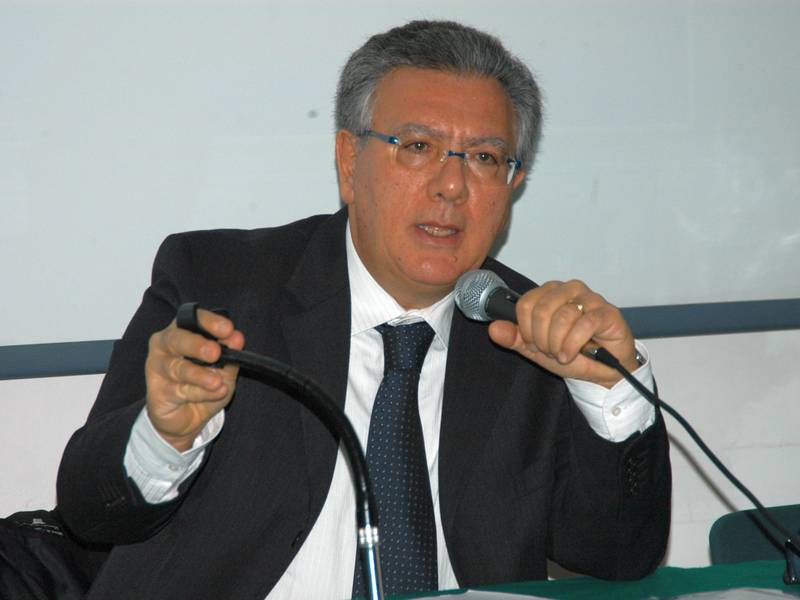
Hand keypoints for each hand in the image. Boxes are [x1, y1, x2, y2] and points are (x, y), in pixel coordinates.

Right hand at [145, 309, 244, 450]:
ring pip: (178, 368)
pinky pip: (180, 390)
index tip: (228, 329)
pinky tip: (214, 392)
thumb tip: (236, 338)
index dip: (210, 321)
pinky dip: (200, 393)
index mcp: (184, 331)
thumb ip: (230, 354)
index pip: (193, 318)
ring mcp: (157, 367)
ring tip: (217, 382)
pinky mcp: (156, 391)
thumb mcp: (224, 369)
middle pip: (177, 339)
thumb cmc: (205, 385)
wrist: (189, 417)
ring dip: (201, 376)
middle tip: (215, 353)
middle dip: (197, 345)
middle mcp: (166, 344)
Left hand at [487, 280, 638, 387]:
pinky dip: (573, 344)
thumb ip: (514, 338)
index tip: (535, 344)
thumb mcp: (536, 349)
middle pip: (542, 310)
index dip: (526, 330)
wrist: (603, 371)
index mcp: (549, 293)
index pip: (525, 304)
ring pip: (563, 317)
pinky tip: (571, 355)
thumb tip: (493, 329)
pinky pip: (584, 324)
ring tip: (562, 354)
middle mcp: (569, 290)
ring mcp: (590, 299)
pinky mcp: (607, 312)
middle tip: (550, 351)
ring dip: (558, 344)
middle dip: (542, 339)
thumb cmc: (572, 353)